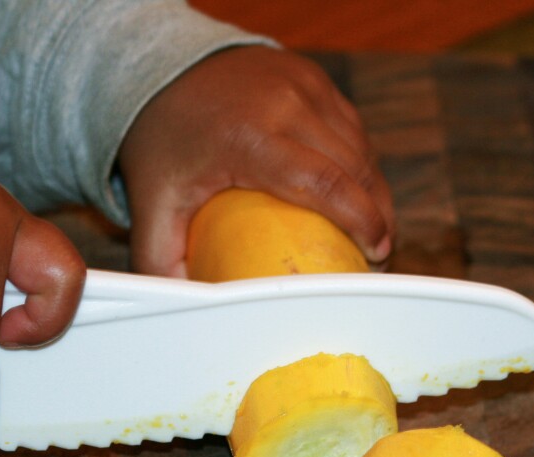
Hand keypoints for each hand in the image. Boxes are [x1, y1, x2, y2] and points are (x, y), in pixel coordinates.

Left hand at [118, 46, 393, 276]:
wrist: (163, 68)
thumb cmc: (162, 140)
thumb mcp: (154, 201)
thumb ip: (161, 259)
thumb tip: (187, 310)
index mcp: (249, 136)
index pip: (324, 182)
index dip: (362, 220)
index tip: (377, 254)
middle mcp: (284, 104)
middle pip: (356, 166)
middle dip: (380, 215)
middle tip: (379, 256)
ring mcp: (304, 85)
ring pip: (361, 146)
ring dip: (375, 190)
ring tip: (373, 231)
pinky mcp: (314, 77)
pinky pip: (351, 127)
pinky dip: (360, 163)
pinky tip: (356, 194)